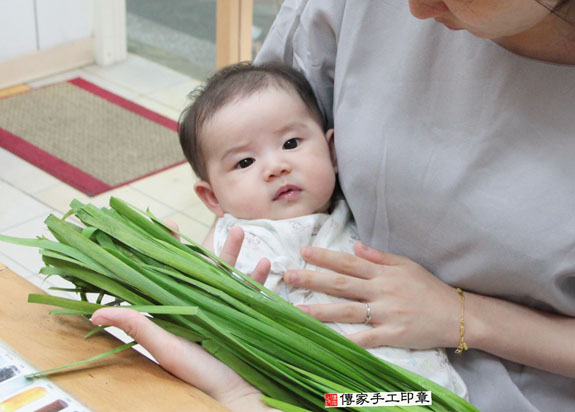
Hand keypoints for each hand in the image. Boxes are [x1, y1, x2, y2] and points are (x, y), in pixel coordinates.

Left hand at [91, 224, 274, 410]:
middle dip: (211, 244)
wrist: (239, 393)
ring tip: (242, 231)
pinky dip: (260, 278)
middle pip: (203, 268)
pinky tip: (268, 264)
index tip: (168, 224)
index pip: (170, 271)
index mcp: (179, 309)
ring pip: (230, 274)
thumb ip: (137, 326)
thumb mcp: (165, 348)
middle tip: (217, 220)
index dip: (168, 246)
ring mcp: (225, 309)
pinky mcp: (246, 316)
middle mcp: (201, 305)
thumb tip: (94, 312)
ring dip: (237, 253)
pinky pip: (253, 292)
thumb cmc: (200, 375)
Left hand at [284, 242, 461, 349]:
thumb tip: (356, 246)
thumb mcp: (407, 265)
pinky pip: (366, 338)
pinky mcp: (392, 335)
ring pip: (346, 311)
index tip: (303, 251)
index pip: (348, 262)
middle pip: (341, 285)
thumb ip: (380, 257)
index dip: (325, 256)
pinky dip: (347, 341)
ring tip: (295, 310)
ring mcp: (386, 314)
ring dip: (319, 310)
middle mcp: (381, 291)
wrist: (457, 314)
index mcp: (383, 273)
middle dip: (313, 280)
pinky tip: (327, 342)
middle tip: (288, 276)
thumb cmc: (429, 288)